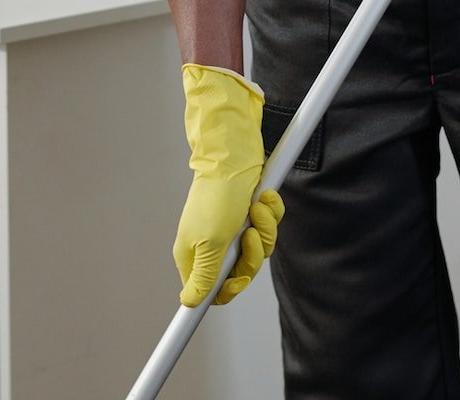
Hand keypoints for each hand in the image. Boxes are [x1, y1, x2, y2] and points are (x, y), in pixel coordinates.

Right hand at [174, 63, 283, 305]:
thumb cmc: (218, 196)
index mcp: (194, 254)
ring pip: (258, 250)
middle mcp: (212, 244)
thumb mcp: (209, 243)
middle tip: (249, 235)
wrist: (234, 154)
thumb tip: (189, 304)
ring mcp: (232, 228)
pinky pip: (268, 228)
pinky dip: (270, 213)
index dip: (228, 289)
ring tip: (257, 209)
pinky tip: (263, 199)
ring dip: (264, 229)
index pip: (210, 291)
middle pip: (241, 272)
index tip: (239, 278)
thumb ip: (203, 278)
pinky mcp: (250, 213)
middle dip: (252, 254)